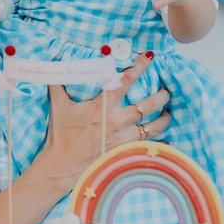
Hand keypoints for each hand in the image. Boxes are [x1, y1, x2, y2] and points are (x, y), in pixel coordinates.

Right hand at [39, 51, 170, 193]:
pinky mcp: (124, 152)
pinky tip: (165, 138)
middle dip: (162, 96)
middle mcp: (117, 120)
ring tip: (167, 113)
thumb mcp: (58, 106)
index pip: (125, 80)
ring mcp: (123, 138)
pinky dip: (159, 141)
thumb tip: (55, 66)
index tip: (149, 57)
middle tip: (166, 92)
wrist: (61, 165)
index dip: (139, 66)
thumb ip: (58, 84)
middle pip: (149, 104)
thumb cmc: (60, 136)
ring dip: (164, 118)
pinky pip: (148, 145)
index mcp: (102, 105)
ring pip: (154, 126)